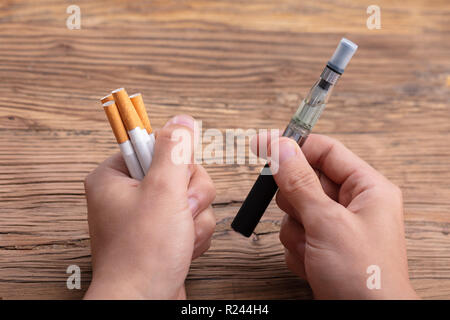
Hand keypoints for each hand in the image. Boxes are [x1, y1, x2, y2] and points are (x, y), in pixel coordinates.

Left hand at [84, 115, 215, 298]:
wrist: (144, 302)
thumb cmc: (143, 255)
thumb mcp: (162, 192)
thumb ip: (174, 150)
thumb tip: (180, 120)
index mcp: (114, 176)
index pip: (156, 145)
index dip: (176, 164)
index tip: (175, 184)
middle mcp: (128, 193)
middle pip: (180, 171)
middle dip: (190, 196)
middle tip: (180, 212)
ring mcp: (147, 215)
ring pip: (192, 196)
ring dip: (195, 218)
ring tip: (180, 237)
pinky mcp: (163, 232)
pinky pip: (192, 218)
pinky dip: (194, 234)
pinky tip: (182, 248)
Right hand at [253, 133, 417, 298]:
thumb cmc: (364, 277)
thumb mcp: (327, 222)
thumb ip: (300, 182)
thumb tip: (280, 146)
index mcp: (367, 188)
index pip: (326, 151)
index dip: (296, 148)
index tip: (264, 146)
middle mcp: (352, 204)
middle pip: (305, 181)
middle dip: (296, 204)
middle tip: (305, 218)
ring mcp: (336, 227)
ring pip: (295, 211)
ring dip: (296, 232)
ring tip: (314, 249)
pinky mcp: (323, 246)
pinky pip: (295, 234)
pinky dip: (297, 250)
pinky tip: (314, 264)